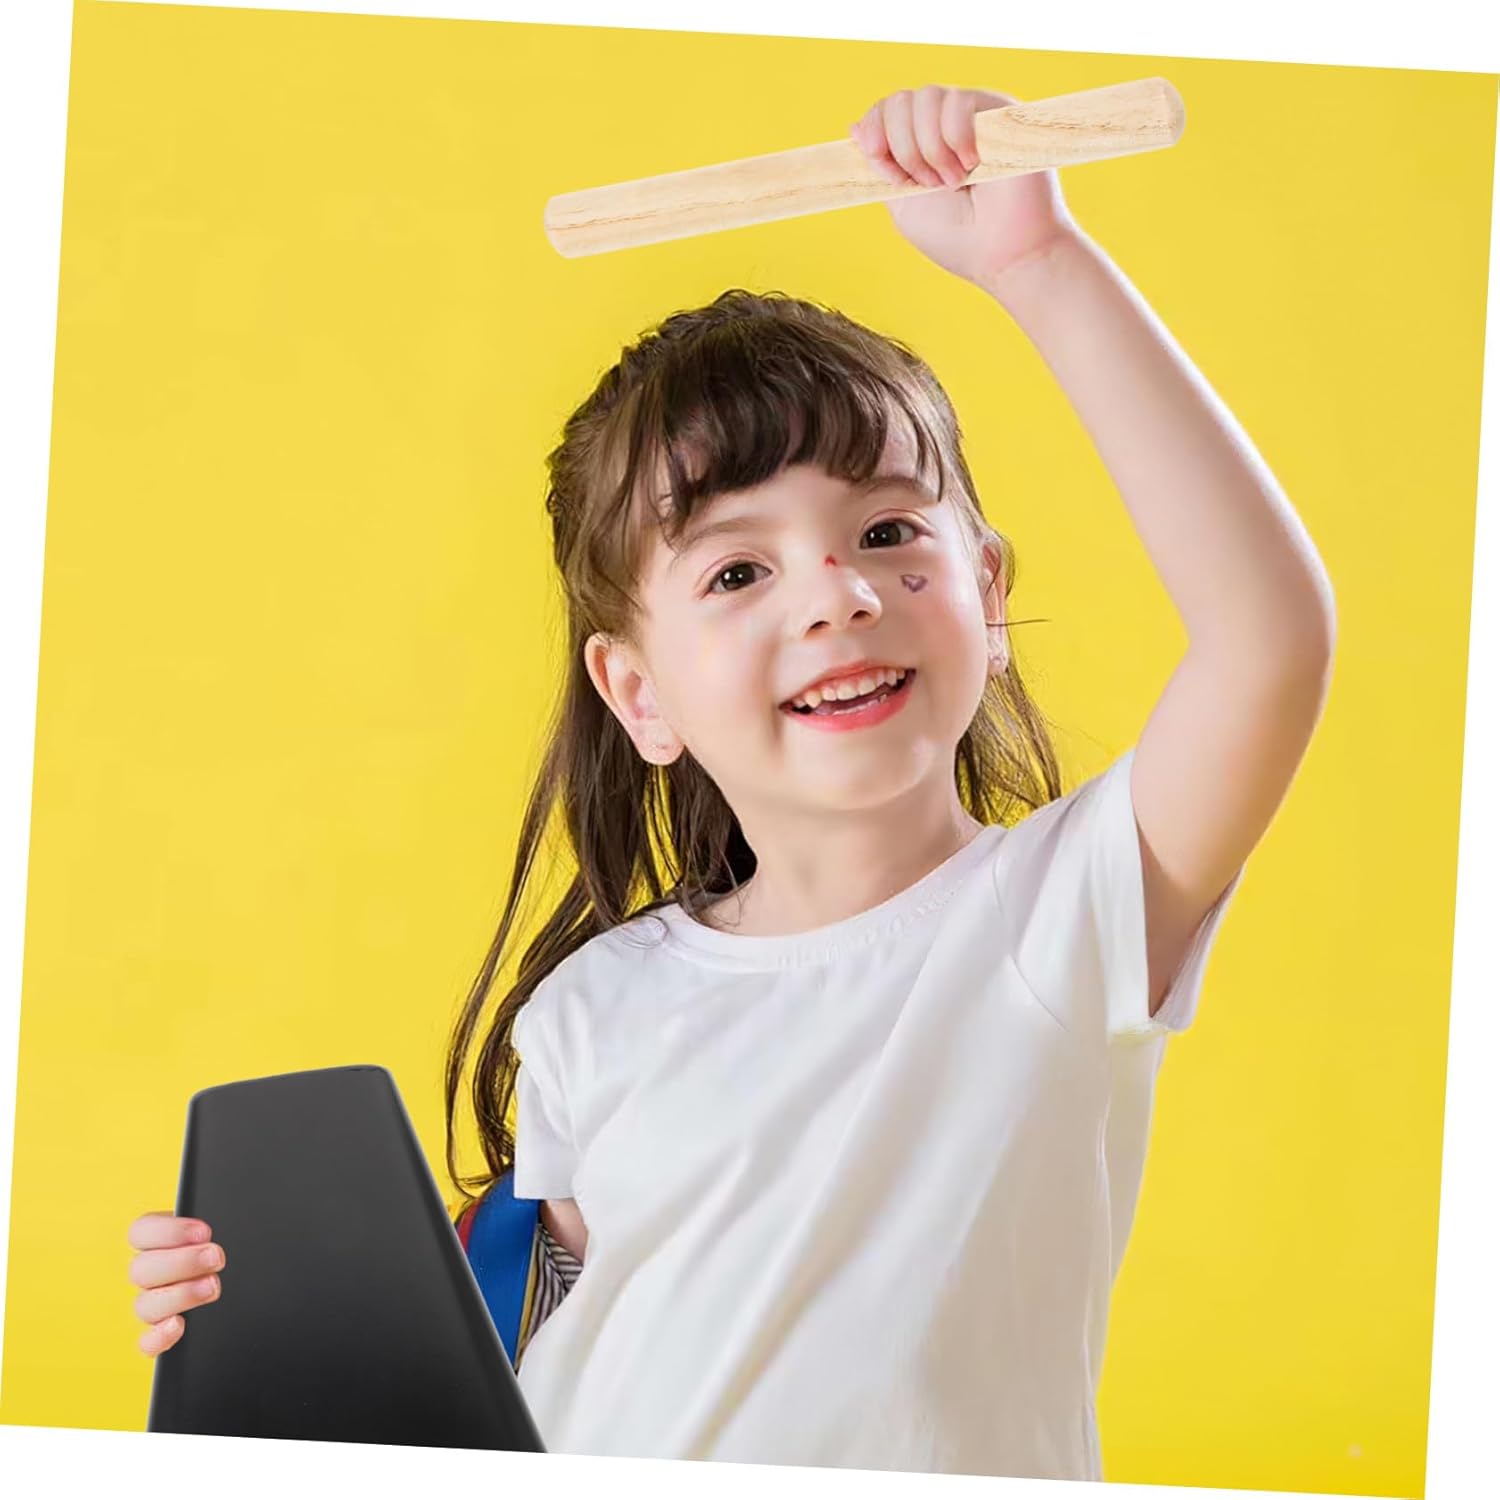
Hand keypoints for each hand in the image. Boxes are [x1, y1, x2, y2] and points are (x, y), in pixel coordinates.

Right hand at [127, 1211, 225, 1355]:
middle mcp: (151, 1273)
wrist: (253, 1276)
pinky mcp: (161, 1335)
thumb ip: (218, 1216)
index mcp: (159, 1239)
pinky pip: (147, 1342)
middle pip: (141, 1269)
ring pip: (144, 1305)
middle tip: (216, 1257)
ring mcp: (154, 1304)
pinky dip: (159, 1337)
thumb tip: (222, 1207)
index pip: (141, 1232)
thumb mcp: (227, 1224)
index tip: (205, 1231)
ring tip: (212, 1286)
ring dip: (178, 1296)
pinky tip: (179, 1325)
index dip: (169, 1232)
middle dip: (182, 1262)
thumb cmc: (235, 1244)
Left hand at [850, 84, 1079, 291]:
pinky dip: (955, 138)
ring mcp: (970, 116)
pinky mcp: (998, 111)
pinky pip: (957, 102)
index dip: (876, 136)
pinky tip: (971, 166)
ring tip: (953, 181)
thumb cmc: (959, 239)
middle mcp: (943, 126)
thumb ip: (882, 166)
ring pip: (926, 98)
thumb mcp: (904, 204)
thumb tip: (855, 127)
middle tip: (928, 184)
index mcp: (920, 146)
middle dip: (904, 147)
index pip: (885, 111)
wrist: (1006, 254)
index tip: (892, 176)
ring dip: (930, 149)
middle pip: (900, 101)